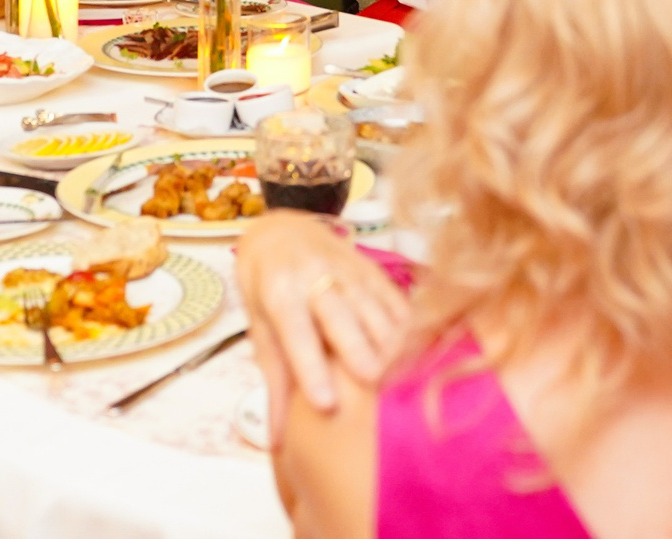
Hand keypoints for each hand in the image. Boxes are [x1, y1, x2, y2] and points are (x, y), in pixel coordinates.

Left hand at [235, 212, 408, 439]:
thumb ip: (274, 382)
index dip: (311, 368)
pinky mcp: (372, 268)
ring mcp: (346, 268)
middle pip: (341, 316)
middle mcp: (313, 276)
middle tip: (373, 385)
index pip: (296, 332)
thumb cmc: (266, 289)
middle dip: (359, 350)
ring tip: (396, 377)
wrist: (281, 231)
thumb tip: (278, 441)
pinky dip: (405, 328)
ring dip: (388, 343)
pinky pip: (395, 299)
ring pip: (374, 308)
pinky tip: (411, 354)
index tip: (326, 404)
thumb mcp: (260, 329)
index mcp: (279, 292)